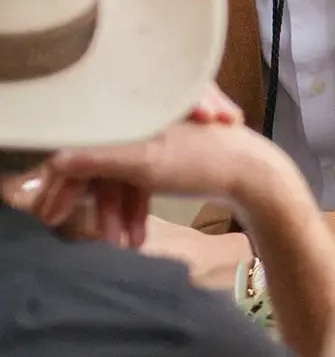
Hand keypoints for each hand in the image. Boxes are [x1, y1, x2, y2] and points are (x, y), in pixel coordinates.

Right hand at [32, 85, 265, 278]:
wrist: (258, 177)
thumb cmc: (202, 162)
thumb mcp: (144, 161)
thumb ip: (97, 158)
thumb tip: (55, 161)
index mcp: (136, 110)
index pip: (86, 144)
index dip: (67, 181)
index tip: (54, 213)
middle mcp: (146, 117)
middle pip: (106, 163)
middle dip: (100, 206)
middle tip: (95, 239)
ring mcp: (162, 136)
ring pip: (126, 176)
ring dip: (120, 213)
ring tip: (123, 246)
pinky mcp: (176, 155)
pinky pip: (145, 180)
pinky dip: (139, 207)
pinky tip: (137, 236)